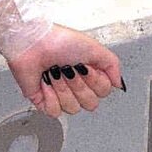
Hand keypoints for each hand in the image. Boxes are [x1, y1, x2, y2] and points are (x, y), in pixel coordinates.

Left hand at [6, 23, 124, 117]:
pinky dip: (49, 96)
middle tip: (68, 68)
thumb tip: (119, 84)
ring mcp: (59, 93)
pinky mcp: (43, 100)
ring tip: (54, 72)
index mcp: (87, 72)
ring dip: (63, 88)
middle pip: (90, 103)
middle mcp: (75, 84)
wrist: (32, 41)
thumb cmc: (57, 40)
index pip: (103, 92)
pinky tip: (45, 82)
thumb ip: (112, 65)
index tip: (85, 66)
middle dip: (78, 84)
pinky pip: (54, 112)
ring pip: (73, 108)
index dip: (94, 80)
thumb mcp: (93, 47)